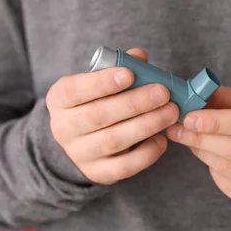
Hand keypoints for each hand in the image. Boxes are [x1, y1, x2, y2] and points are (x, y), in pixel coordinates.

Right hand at [47, 48, 179, 184]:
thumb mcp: (97, 83)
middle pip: (99, 115)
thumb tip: (140, 57)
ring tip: (170, 112)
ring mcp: (79, 153)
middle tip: (163, 93)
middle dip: (134, 103)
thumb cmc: (95, 103)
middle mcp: (63, 128)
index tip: (129, 74)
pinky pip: (123, 166)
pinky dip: (146, 154)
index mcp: (60, 99)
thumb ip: (119, 67)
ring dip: (146, 124)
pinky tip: (162, 139)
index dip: (101, 82)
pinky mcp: (97, 173)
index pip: (75, 90)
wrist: (80, 144)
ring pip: (114, 140)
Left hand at [166, 87, 230, 213]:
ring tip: (189, 139)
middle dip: (200, 138)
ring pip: (228, 168)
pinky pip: (229, 186)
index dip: (216, 122)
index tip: (189, 117)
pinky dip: (214, 170)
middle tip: (176, 128)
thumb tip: (194, 94)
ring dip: (202, 152)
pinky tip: (211, 158)